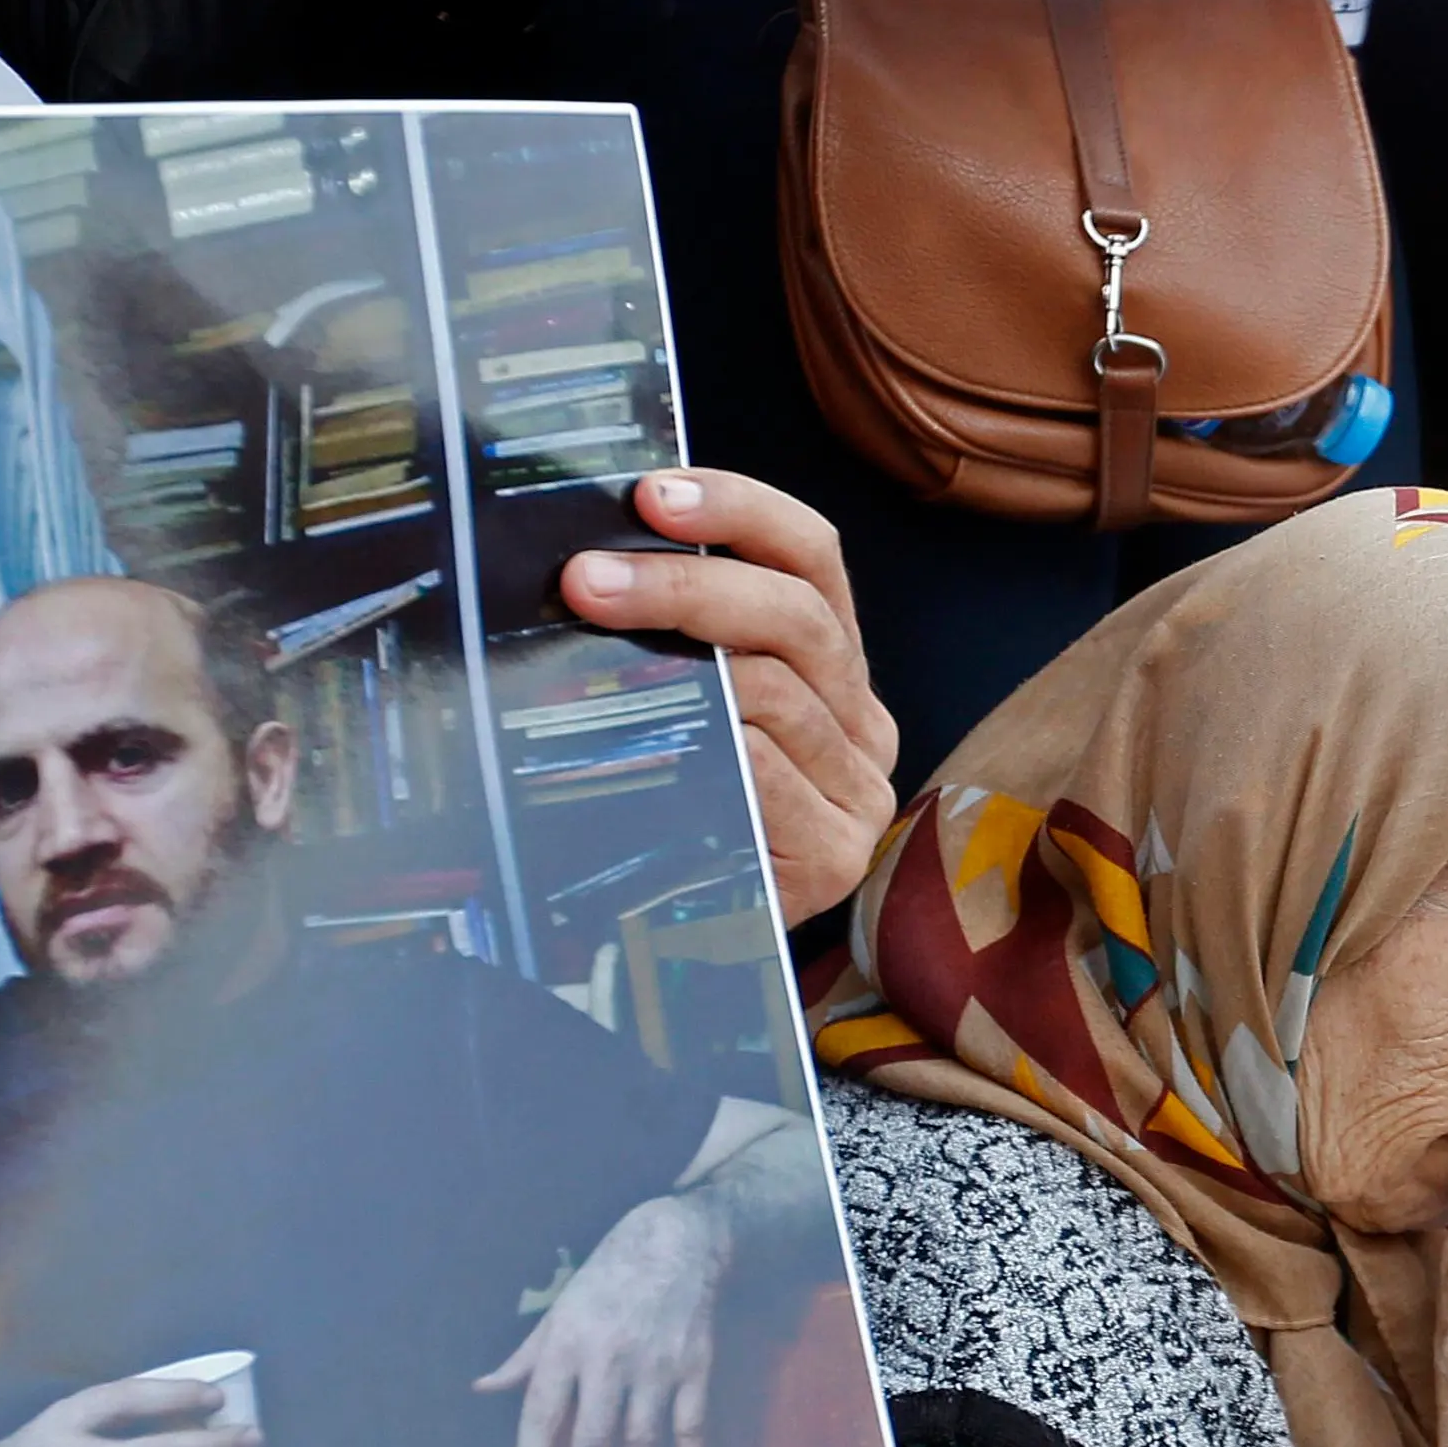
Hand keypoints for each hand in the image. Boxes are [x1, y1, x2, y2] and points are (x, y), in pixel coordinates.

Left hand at [477, 1191, 728, 1446]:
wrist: (676, 1241)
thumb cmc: (606, 1276)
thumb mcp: (558, 1311)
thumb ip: (524, 1357)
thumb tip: (482, 1389)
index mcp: (568, 1345)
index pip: (541, 1416)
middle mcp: (609, 1359)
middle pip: (592, 1441)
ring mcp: (656, 1366)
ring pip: (640, 1443)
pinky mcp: (695, 1367)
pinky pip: (690, 1427)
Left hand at [563, 470, 900, 919]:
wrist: (686, 953)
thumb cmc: (672, 808)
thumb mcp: (683, 704)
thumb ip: (674, 636)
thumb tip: (588, 548)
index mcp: (835, 663)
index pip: (813, 555)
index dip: (738, 508)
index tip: (649, 492)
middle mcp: (864, 721)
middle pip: (797, 617)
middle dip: (683, 585)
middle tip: (584, 579)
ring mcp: (859, 793)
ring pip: (779, 693)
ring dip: (675, 658)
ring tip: (584, 645)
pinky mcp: (835, 857)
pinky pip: (767, 776)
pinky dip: (704, 747)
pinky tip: (638, 738)